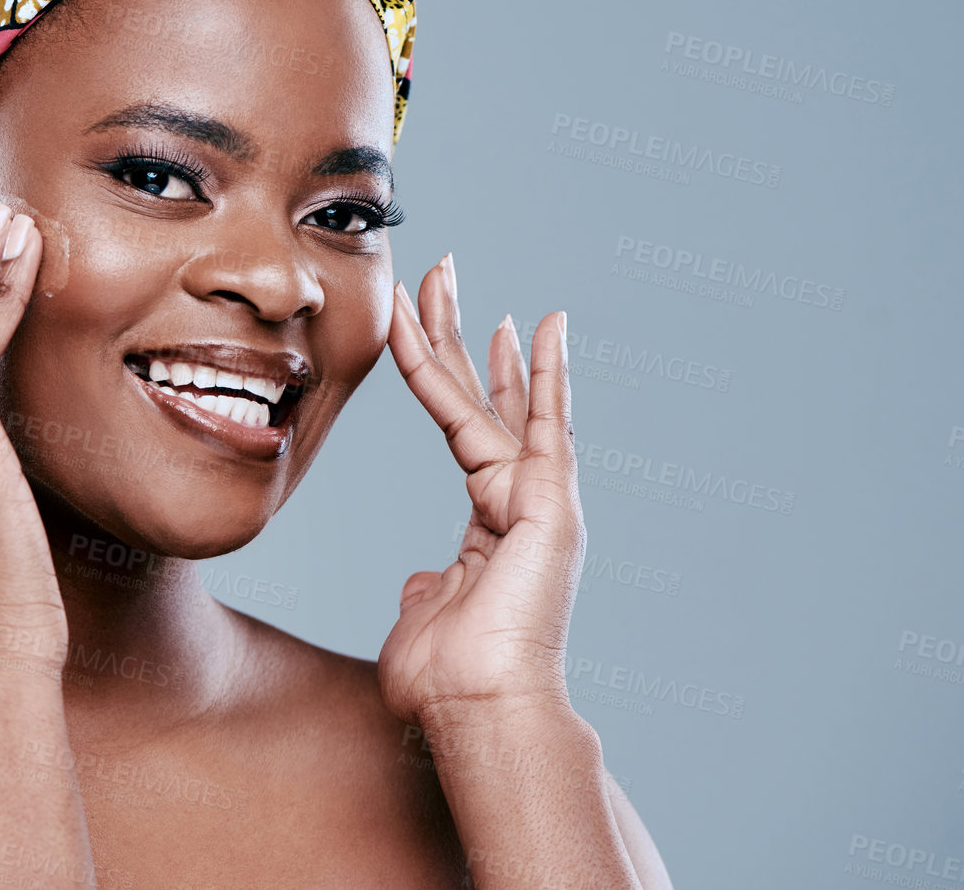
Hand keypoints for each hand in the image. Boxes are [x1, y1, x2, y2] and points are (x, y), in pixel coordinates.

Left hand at [376, 254, 585, 724]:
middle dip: (455, 329)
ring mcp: (537, 495)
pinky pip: (541, 423)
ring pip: (488, 395)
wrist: (479, 706)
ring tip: (449, 273)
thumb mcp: (426, 618)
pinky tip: (544, 322)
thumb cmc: (448, 679)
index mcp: (488, 519)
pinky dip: (545, 371)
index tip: (426, 322)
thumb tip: (425, 581)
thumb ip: (429, 589)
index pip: (460, 422)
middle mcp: (517, 497)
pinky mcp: (550, 501)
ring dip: (463, 330)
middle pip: (479, 392)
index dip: (442, 369)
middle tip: (439, 271)